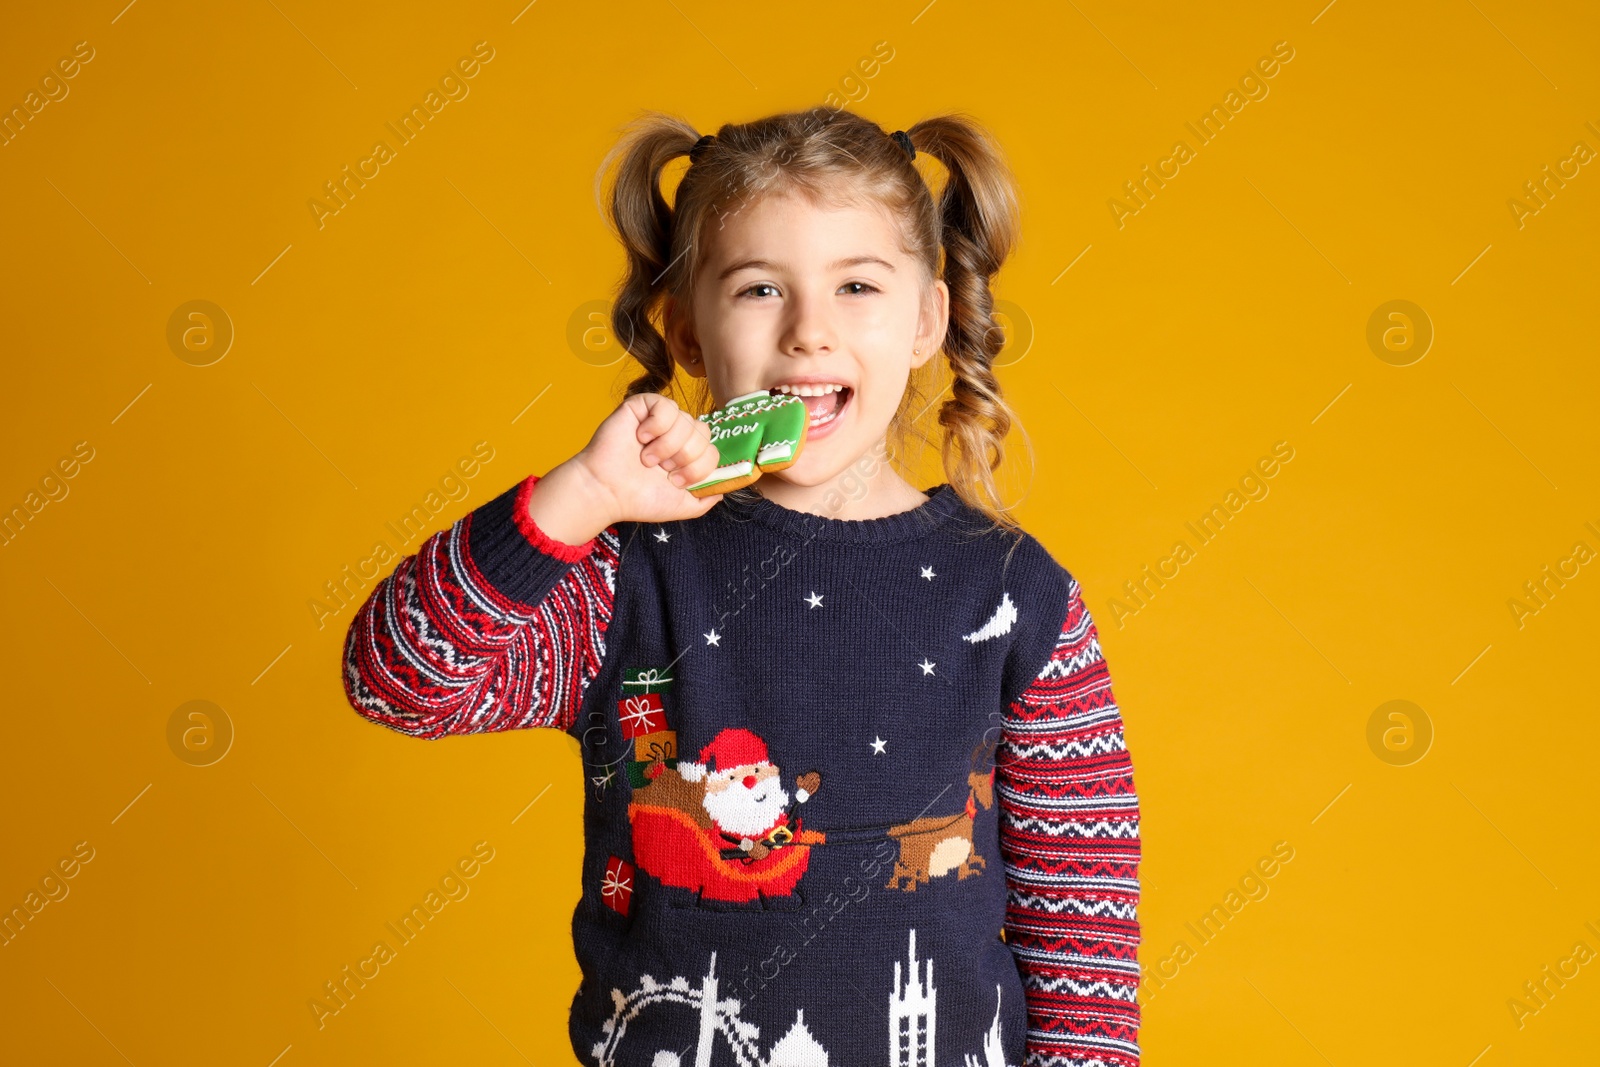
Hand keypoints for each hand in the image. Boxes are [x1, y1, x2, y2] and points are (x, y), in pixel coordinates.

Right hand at [526, 393, 724, 542]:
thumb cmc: (639, 499)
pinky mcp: (643, 406)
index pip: (712, 451)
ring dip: (667, 446)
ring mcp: (661, 420)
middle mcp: (677, 435)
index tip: (675, 481)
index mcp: (688, 455)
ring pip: (687, 421)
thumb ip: (708, 497)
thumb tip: (725, 487)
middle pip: (704, 434)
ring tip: (647, 458)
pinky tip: (641, 438)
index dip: (699, 467)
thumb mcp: (684, 506)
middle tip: (660, 469)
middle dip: (684, 457)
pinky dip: (656, 426)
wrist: (607, 492)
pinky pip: (667, 406)